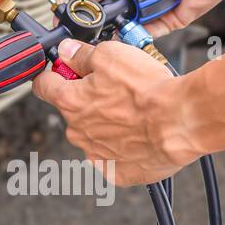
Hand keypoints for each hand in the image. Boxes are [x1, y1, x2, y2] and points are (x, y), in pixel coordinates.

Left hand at [32, 39, 199, 186]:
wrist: (181, 121)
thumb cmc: (148, 90)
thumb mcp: (110, 55)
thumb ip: (82, 54)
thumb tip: (67, 51)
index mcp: (69, 101)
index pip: (43, 86)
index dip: (53, 74)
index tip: (63, 71)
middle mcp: (77, 131)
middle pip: (72, 110)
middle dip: (87, 99)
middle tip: (115, 89)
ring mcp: (96, 154)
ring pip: (93, 134)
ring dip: (106, 123)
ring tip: (134, 112)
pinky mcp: (117, 172)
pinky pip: (112, 158)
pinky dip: (122, 148)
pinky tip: (139, 135)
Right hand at [61, 0, 224, 35]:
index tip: (70, 3)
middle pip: (102, 10)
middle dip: (95, 14)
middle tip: (89, 16)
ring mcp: (146, 7)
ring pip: (120, 24)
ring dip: (117, 24)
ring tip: (115, 18)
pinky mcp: (163, 22)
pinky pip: (143, 35)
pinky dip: (136, 35)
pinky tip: (130, 31)